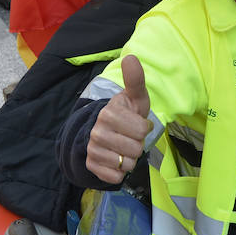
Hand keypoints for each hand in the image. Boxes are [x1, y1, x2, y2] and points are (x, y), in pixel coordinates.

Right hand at [86, 55, 150, 183]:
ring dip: (130, 159)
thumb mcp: (135, 98)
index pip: (142, 130)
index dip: (144, 129)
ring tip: (124, 148)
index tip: (136, 124)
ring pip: (127, 164)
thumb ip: (135, 80)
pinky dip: (120, 172)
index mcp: (109, 113)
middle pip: (136, 149)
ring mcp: (92, 149)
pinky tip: (116, 160)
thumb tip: (131, 57)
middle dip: (138, 146)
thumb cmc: (127, 115)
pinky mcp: (91, 165)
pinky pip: (116, 177)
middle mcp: (97, 131)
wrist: (105, 133)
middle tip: (130, 138)